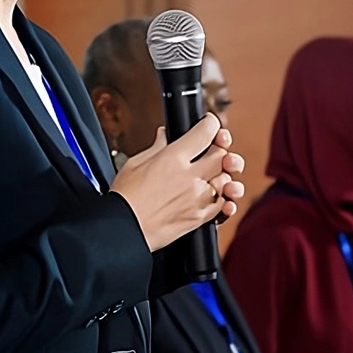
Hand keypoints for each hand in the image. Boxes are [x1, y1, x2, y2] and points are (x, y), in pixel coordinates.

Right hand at [110, 114, 245, 250]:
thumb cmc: (125, 199)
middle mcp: (190, 177)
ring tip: (209, 174)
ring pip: (226, 179)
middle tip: (211, 149)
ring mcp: (198, 198)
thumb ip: (156, 147)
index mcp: (173, 159)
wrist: (125, 229)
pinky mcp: (200, 217)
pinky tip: (211, 194)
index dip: (210, 124)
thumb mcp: (135, 163)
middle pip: (222, 154)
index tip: (209, 124)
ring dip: (221, 174)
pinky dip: (221, 197)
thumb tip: (164, 136)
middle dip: (219, 149)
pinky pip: (223, 204)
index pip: (205, 132)